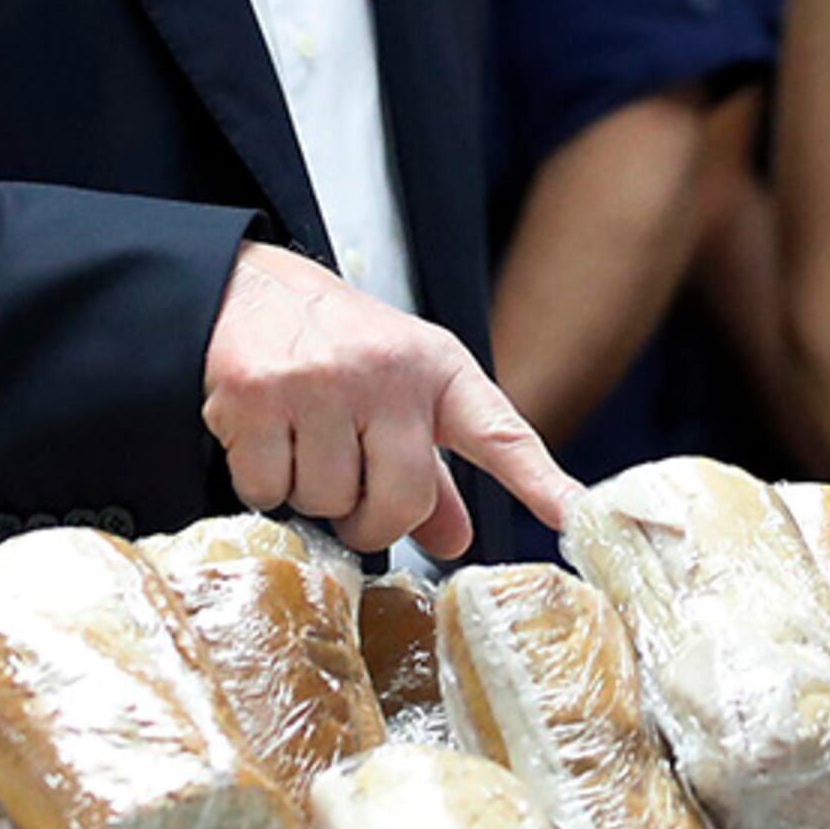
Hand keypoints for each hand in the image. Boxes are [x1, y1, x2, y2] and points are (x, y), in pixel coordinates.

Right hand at [200, 243, 580, 557]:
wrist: (249, 286)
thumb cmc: (338, 347)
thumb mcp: (400, 393)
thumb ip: (431, 471)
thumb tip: (455, 542)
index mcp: (437, 369)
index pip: (499, 433)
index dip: (541, 483)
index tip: (579, 518)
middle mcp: (386, 370)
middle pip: (399, 504)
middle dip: (369, 521)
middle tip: (349, 495)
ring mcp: (320, 380)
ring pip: (326, 502)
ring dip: (308, 493)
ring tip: (302, 440)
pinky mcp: (257, 393)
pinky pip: (268, 489)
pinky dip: (262, 482)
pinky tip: (262, 437)